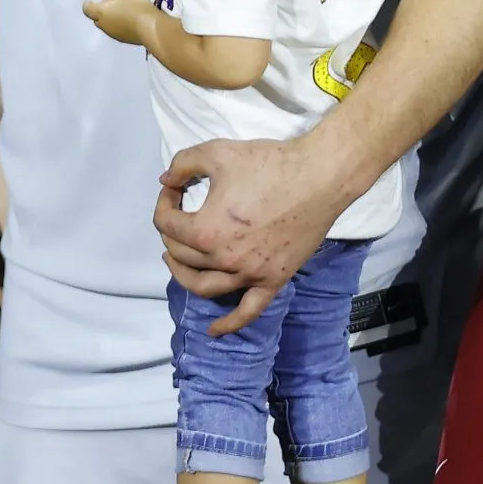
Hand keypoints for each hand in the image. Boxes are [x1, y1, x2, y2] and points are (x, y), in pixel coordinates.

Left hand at [82, 0, 159, 46]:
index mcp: (101, 13)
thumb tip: (114, 2)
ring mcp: (114, 35)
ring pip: (108, 25)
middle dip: (104, 11)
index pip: (87, 9)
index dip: (89, 5)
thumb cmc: (136, 7)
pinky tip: (132, 21)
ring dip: (113, 19)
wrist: (150, 28)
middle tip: (115, 2)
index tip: (93, 1)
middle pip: (98, 19)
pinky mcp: (124, 41)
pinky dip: (121, 25)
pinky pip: (118, 30)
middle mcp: (104, 26)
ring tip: (126, 11)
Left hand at [155, 136, 350, 334]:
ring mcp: (249, 275)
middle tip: (177, 213)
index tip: (173, 187)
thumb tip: (166, 178)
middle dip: (170, 233)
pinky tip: (214, 331)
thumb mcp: (216, 152)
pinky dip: (228, 324)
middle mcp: (223, 260)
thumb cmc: (268, 163)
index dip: (163, 202)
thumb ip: (182, 164)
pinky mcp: (272, 281)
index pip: (166, 224)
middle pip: (181, 254)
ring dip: (183, 275)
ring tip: (175, 260)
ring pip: (204, 287)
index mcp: (205, 231)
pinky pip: (247, 312)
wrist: (318, 177)